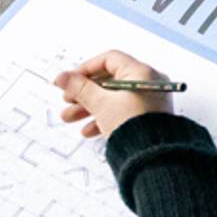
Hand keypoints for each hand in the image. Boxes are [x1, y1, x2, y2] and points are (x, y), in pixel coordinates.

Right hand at [54, 48, 174, 137]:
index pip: (109, 60)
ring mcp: (149, 100)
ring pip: (113, 98)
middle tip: (67, 100)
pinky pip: (123, 111)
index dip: (86, 68)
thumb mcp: (101, 104)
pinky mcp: (148, 116)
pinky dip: (105, 117)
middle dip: (84, 92)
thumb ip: (80, 88)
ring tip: (69, 118)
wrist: (153, 157)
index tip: (70, 80)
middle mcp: (148, 83)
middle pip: (109, 81)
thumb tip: (62, 77)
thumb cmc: (132, 125)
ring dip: (89, 107)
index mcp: (141, 73)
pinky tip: (88, 130)